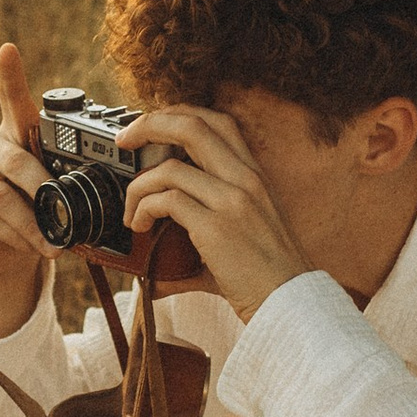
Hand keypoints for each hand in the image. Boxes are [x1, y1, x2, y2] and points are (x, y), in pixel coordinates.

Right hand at [0, 39, 51, 344]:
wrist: (7, 250)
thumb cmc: (38, 209)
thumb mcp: (56, 188)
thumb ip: (69, 175)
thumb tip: (108, 176)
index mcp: (14, 131)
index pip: (10, 97)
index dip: (9, 74)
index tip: (9, 50)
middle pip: (14, 160)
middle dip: (43, 191)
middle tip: (65, 219)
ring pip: (1, 195)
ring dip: (32, 224)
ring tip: (54, 245)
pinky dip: (13, 235)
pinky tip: (27, 245)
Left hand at [119, 104, 312, 321]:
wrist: (292, 302)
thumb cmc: (269, 272)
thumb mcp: (250, 227)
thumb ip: (215, 214)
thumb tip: (168, 234)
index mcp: (254, 174)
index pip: (217, 121)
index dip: (178, 115)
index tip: (151, 127)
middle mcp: (246, 179)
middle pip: (191, 125)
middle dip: (149, 124)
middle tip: (125, 140)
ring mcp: (232, 201)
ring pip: (169, 168)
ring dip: (138, 186)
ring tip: (133, 212)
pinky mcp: (217, 228)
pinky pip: (166, 201)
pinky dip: (144, 209)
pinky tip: (142, 225)